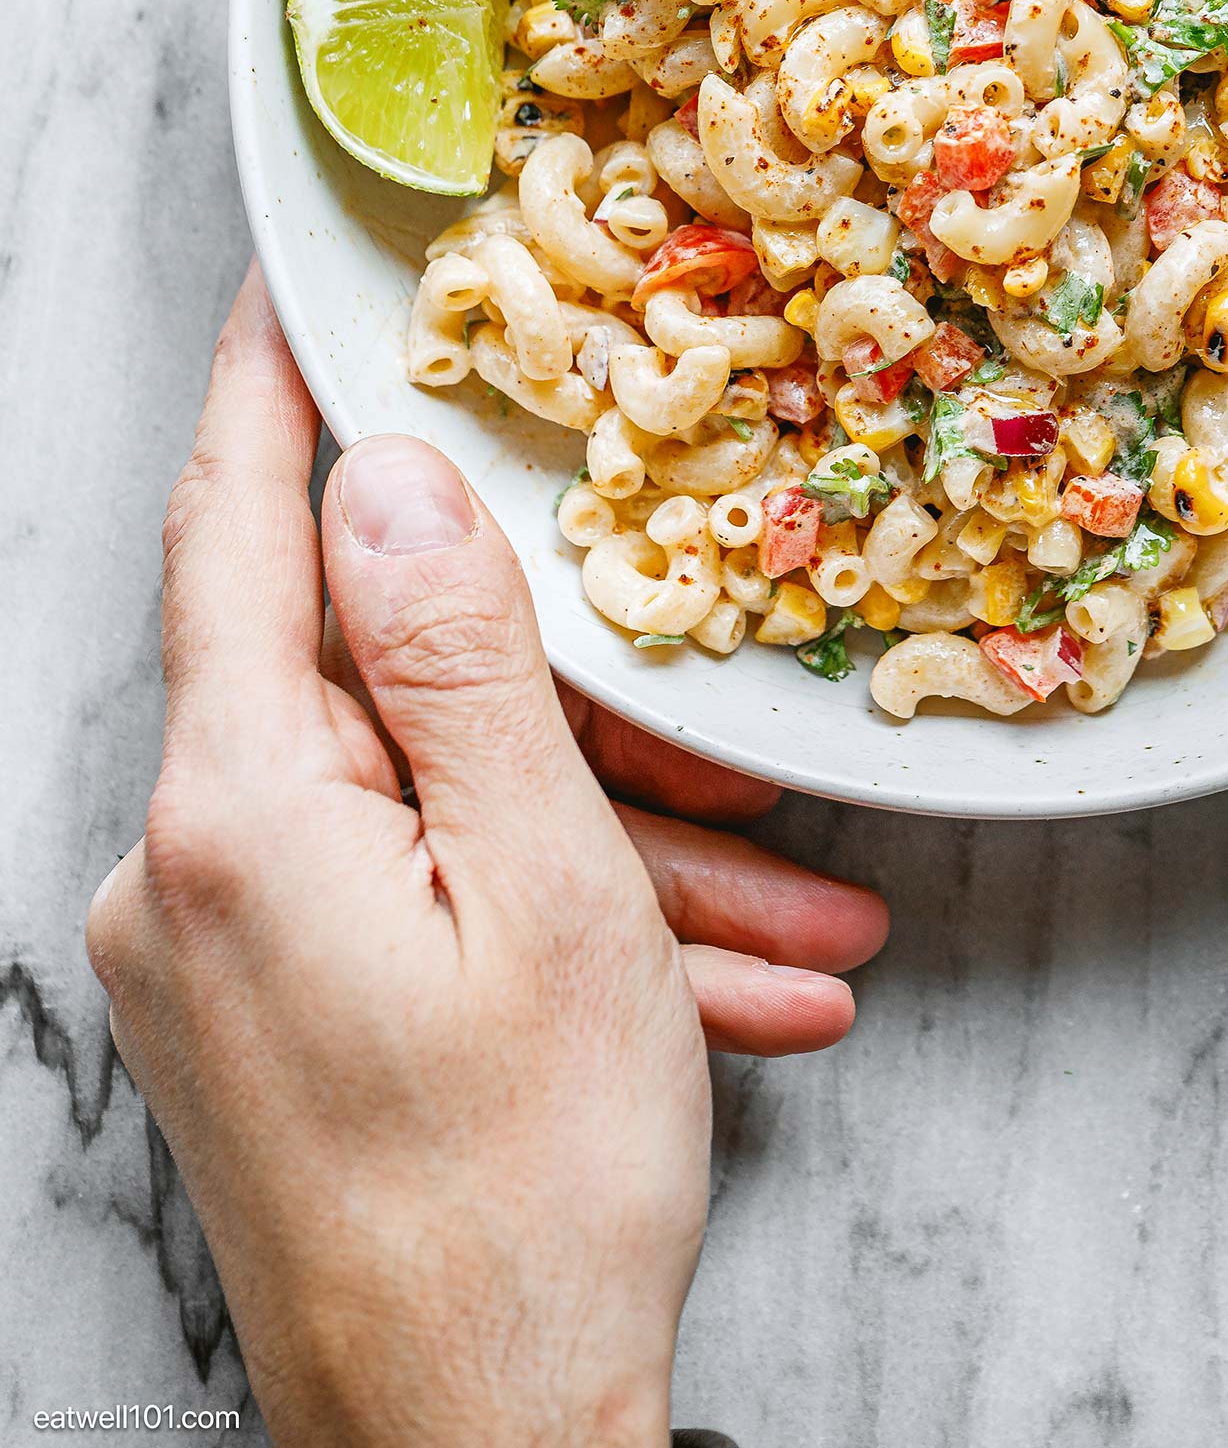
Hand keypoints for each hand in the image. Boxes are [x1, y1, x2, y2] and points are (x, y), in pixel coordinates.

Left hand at [87, 271, 886, 1445]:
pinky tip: (731, 984)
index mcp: (235, 813)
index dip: (270, 386)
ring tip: (795, 906)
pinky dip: (561, 931)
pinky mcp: (267, 1023)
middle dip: (575, 712)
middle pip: (381, 696)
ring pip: (430, 816)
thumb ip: (460, 665)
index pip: (233, 529)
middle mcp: (189, 871)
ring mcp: (221, 958)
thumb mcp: (545, 885)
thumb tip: (392, 475)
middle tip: (736, 739)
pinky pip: (419, 912)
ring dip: (611, 851)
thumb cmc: (526, 1194)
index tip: (296, 275)